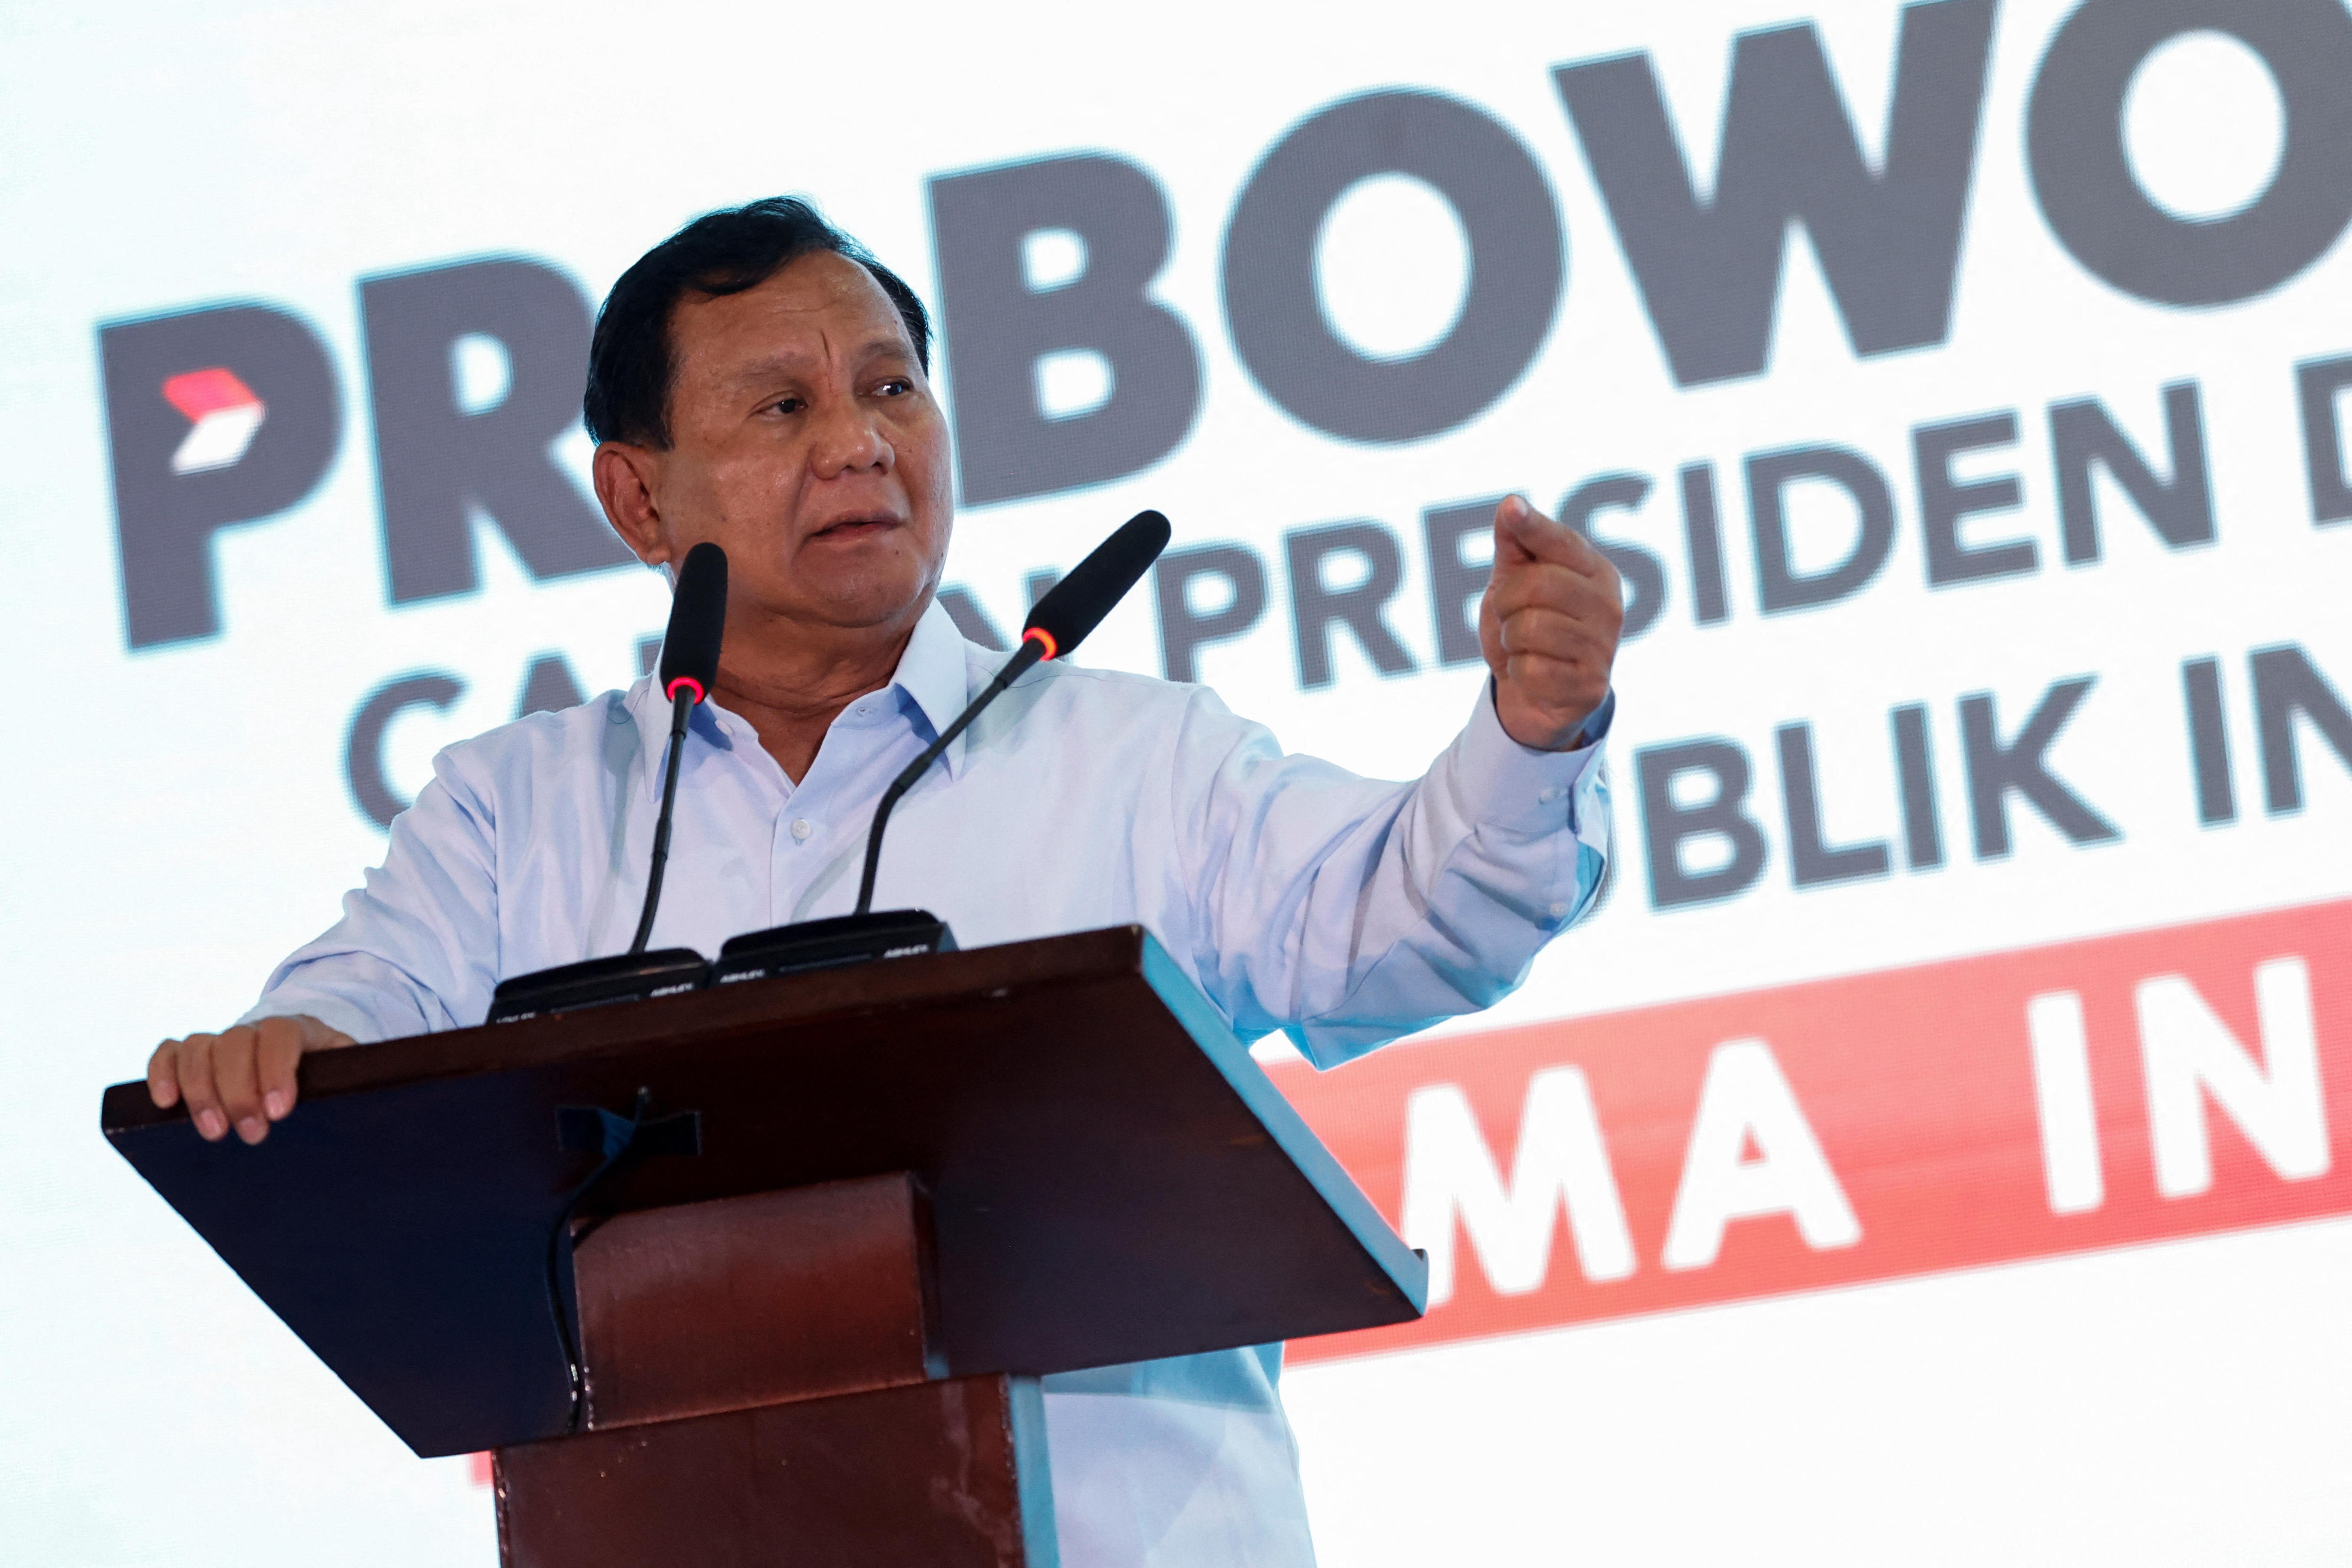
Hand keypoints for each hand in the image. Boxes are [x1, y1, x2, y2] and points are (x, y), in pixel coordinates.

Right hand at [147, 1014, 353, 1144]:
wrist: (310, 1071)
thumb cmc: (333, 1085)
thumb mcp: (351, 1083)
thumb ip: (357, 1089)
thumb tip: (377, 1123)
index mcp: (302, 1030)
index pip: (283, 1034)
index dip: (277, 1069)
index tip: (280, 1111)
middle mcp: (257, 1030)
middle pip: (236, 1042)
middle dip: (239, 1090)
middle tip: (252, 1133)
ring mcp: (223, 1042)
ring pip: (199, 1048)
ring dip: (201, 1090)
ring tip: (214, 1133)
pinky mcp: (194, 1057)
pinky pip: (169, 1052)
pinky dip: (162, 1072)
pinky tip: (165, 1102)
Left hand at [1478, 494, 1623, 749]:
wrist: (1532, 696)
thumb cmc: (1525, 628)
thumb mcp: (1513, 582)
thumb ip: (1516, 544)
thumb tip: (1511, 504)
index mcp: (1595, 572)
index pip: (1561, 542)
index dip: (1533, 526)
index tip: (1511, 508)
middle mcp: (1609, 606)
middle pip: (1538, 584)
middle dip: (1506, 602)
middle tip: (1510, 615)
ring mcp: (1603, 648)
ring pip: (1530, 629)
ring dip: (1510, 640)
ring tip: (1523, 647)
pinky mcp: (1590, 687)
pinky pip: (1531, 670)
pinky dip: (1517, 672)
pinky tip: (1532, 674)